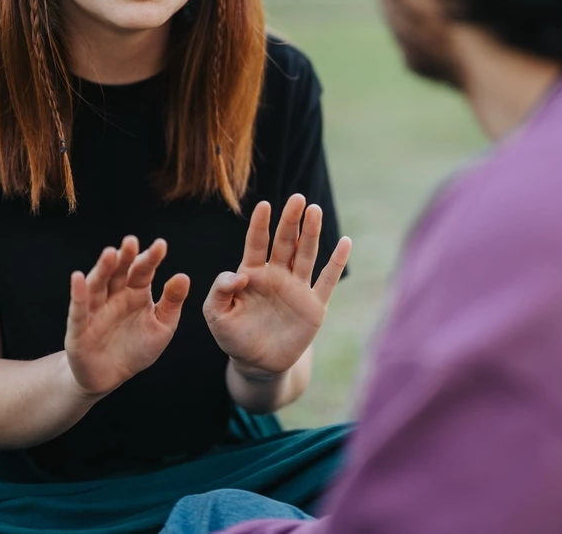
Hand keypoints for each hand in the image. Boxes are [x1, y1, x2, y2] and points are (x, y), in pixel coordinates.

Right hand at [64, 236, 190, 397]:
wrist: (111, 377)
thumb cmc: (137, 348)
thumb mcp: (162, 326)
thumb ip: (171, 302)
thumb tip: (183, 276)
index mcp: (135, 293)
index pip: (142, 271)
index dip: (150, 258)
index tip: (161, 245)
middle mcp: (114, 296)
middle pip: (118, 273)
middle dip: (125, 257)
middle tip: (131, 242)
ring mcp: (95, 310)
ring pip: (97, 286)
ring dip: (102, 269)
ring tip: (110, 253)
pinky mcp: (79, 329)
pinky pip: (77, 310)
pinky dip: (78, 294)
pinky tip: (79, 278)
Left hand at [204, 194, 351, 374]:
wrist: (257, 363)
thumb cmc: (233, 336)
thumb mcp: (215, 314)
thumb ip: (220, 290)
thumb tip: (239, 276)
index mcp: (252, 273)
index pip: (257, 243)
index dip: (260, 225)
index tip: (264, 205)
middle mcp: (277, 275)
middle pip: (285, 242)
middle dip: (291, 220)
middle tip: (297, 199)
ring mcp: (297, 288)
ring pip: (305, 255)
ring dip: (311, 233)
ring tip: (315, 210)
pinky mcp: (314, 305)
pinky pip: (327, 281)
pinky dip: (336, 262)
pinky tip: (345, 243)